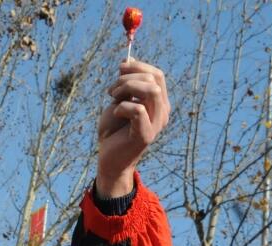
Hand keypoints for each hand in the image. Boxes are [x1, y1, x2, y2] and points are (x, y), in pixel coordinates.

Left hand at [96, 60, 169, 197]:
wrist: (108, 159)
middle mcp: (162, 112)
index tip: (120, 68)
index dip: (138, 66)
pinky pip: (138, 110)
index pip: (157, 75)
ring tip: (112, 97)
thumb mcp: (119, 101)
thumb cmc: (113, 131)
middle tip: (112, 89)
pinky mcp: (146, 135)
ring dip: (127, 88)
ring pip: (151, 91)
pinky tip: (115, 112)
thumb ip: (127, 83)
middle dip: (129, 77)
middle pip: (155, 79)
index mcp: (159, 103)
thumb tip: (129, 60)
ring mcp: (156, 124)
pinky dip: (122, 106)